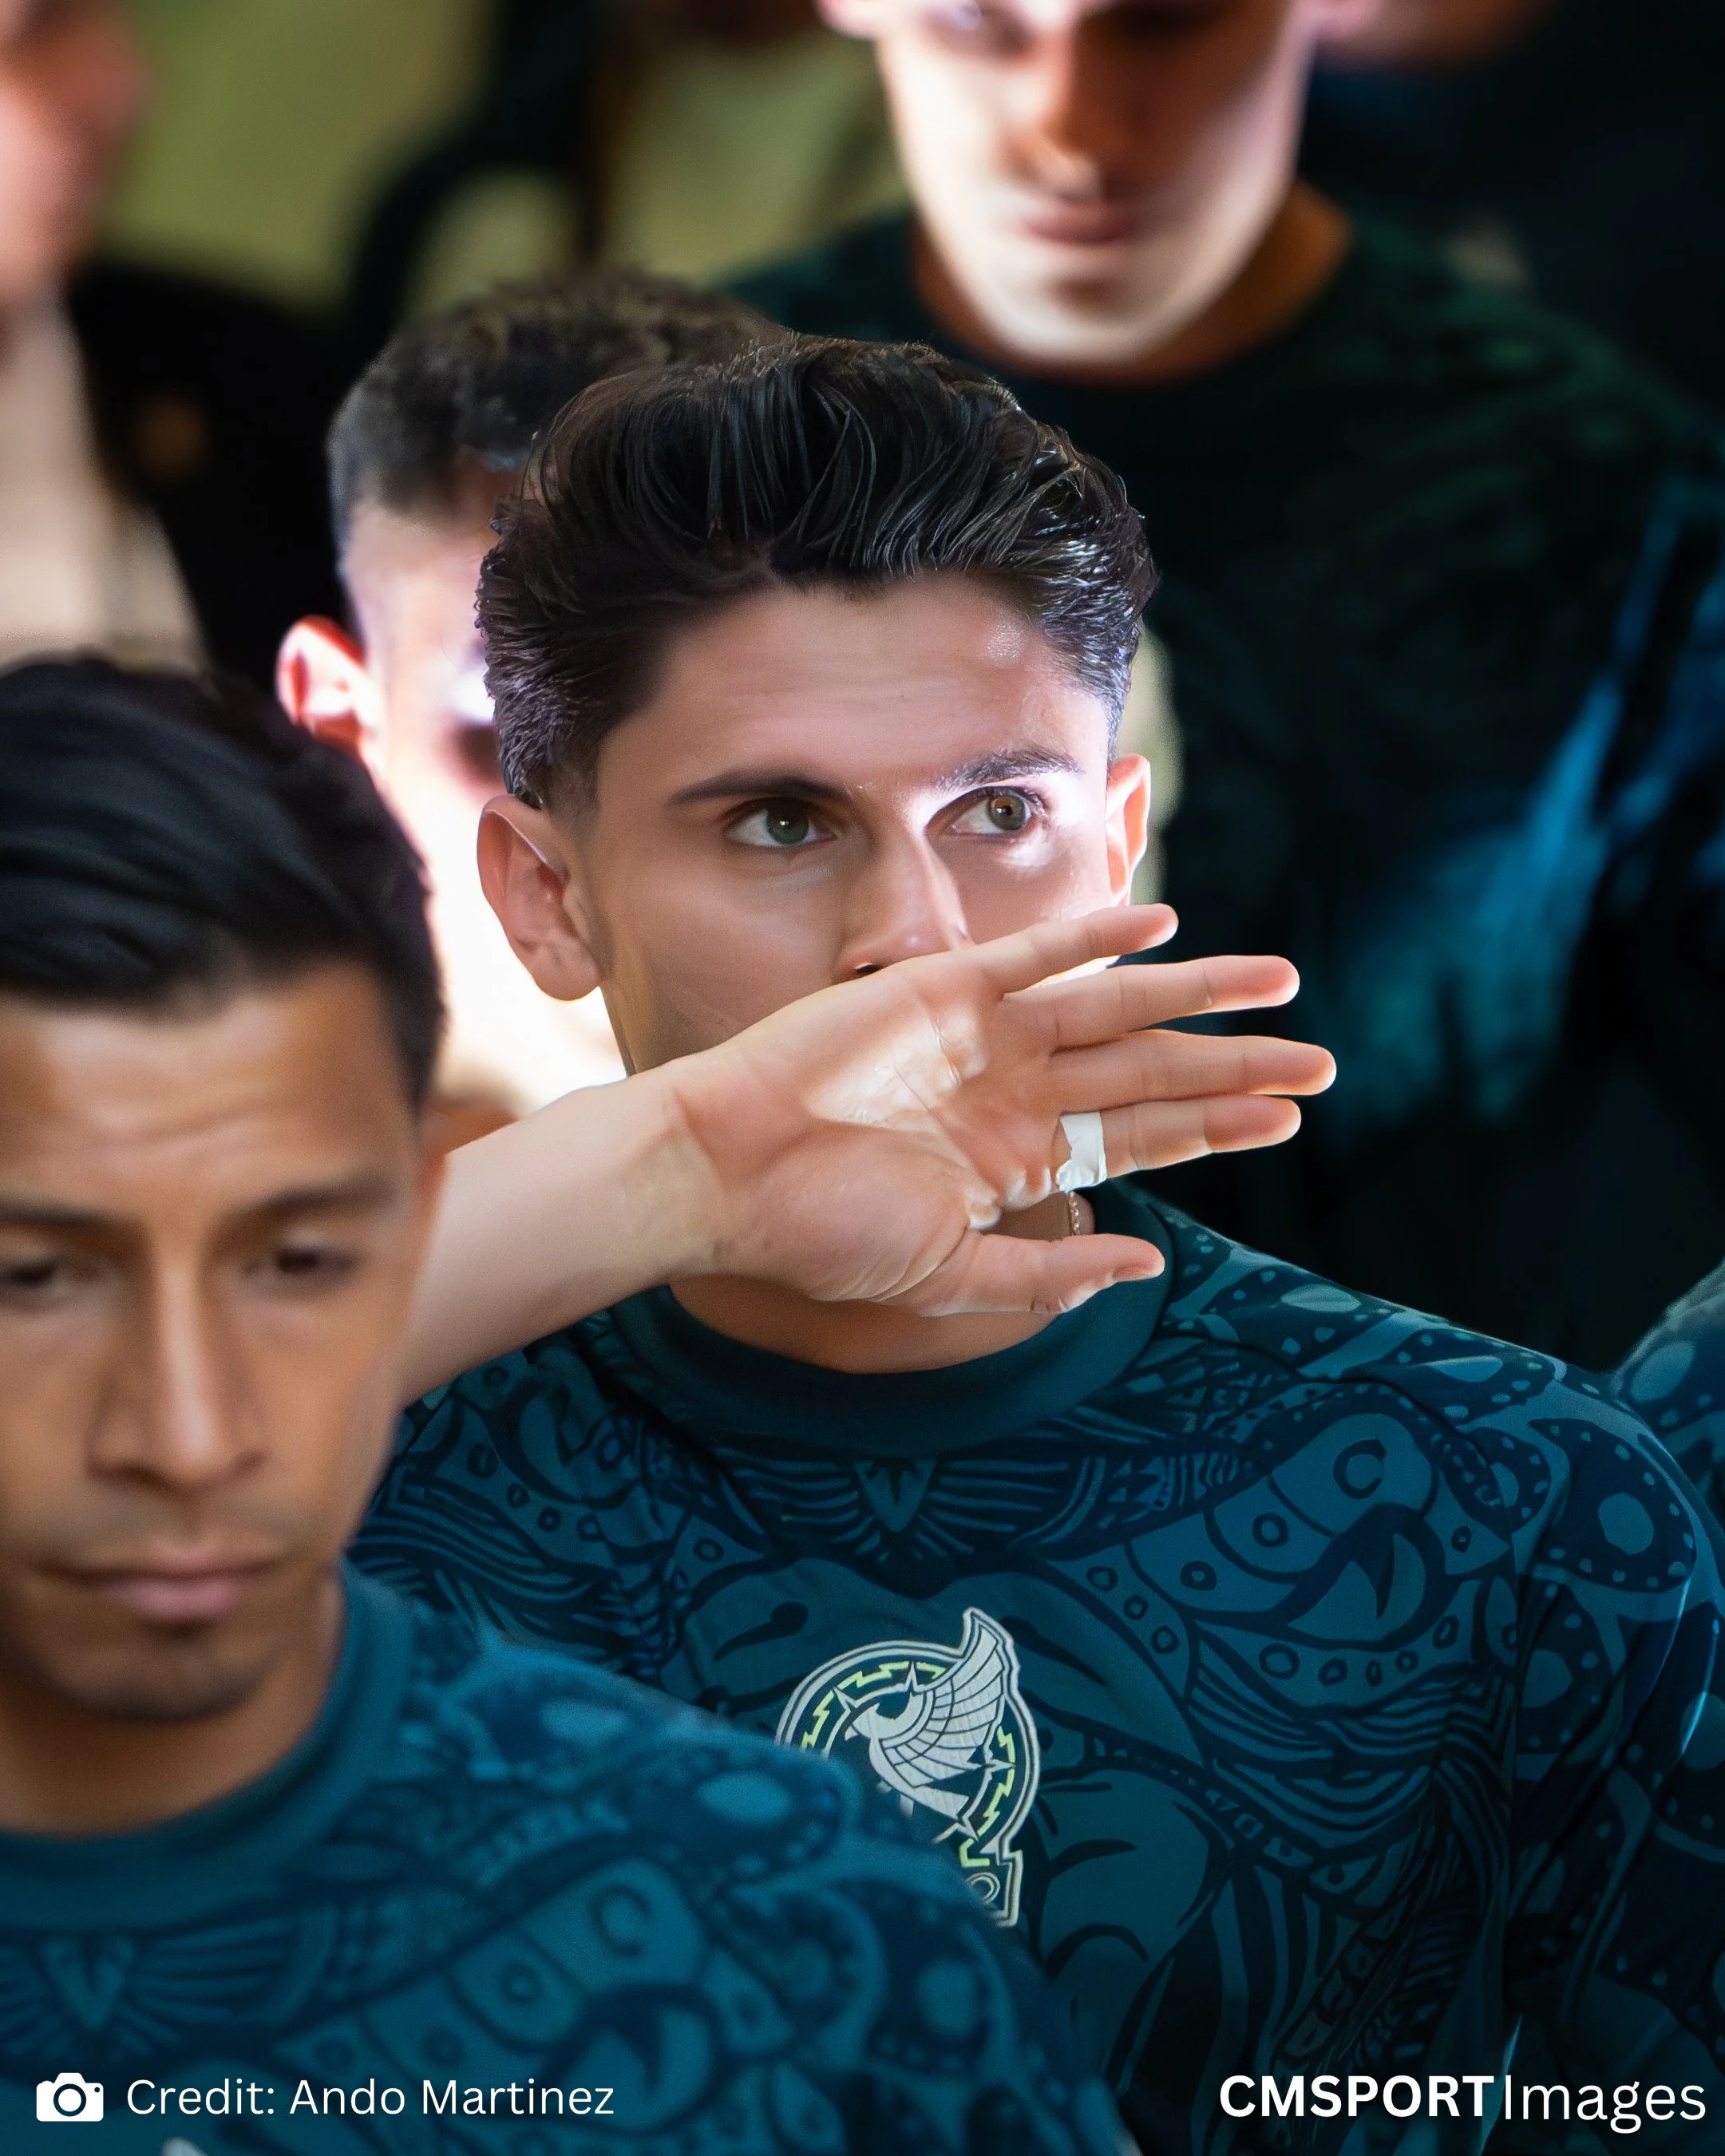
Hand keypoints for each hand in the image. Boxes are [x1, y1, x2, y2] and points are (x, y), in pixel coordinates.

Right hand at [661, 904, 1333, 1314]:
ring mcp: (983, 1036)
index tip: (1288, 1117)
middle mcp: (1013, 1090)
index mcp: (1015, 1157)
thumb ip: (1045, 1273)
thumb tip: (1145, 1263)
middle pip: (1150, 1072)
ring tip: (1283, 984)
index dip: (1216, 1126)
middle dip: (1236, 1066)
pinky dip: (1097, 937)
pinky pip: (1037, 956)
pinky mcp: (945, 989)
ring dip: (1198, 995)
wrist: (727, 1174)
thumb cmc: (820, 1233)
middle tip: (1324, 1061)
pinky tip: (1166, 925)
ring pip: (1116, 1008)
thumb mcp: (945, 1276)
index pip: (1140, 1135)